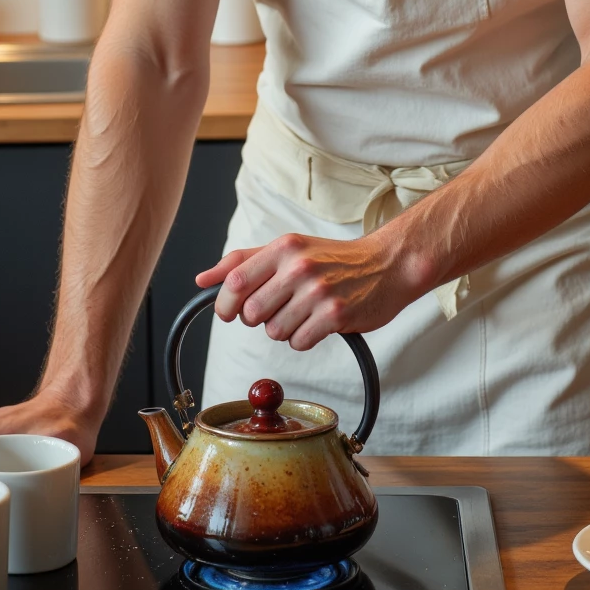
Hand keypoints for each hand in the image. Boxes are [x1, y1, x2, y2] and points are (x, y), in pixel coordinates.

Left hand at [195, 231, 424, 350]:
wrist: (387, 265)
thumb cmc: (333, 258)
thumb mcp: (290, 248)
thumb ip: (244, 261)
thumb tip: (202, 279)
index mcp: (284, 247)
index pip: (235, 281)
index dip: (225, 304)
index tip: (230, 313)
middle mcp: (300, 266)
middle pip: (251, 313)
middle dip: (259, 319)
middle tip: (279, 309)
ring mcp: (319, 291)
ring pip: (274, 331)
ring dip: (284, 330)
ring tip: (305, 313)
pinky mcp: (336, 315)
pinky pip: (299, 343)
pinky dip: (305, 339)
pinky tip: (319, 323)